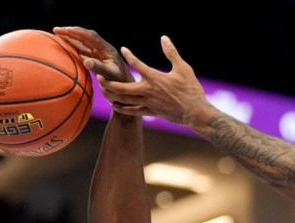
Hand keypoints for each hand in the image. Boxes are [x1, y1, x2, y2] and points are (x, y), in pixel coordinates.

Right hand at [53, 26, 133, 83]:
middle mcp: (104, 50)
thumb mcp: (110, 76)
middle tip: (56, 30)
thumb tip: (86, 61)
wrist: (128, 92)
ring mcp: (101, 55)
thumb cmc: (120, 85)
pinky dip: (75, 47)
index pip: (91, 36)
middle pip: (86, 37)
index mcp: (107, 50)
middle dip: (71, 32)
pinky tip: (68, 47)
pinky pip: (84, 51)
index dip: (77, 32)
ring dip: (71, 38)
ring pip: (84, 43)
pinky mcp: (98, 61)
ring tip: (58, 35)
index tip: (64, 30)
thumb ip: (99, 68)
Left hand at [83, 35, 215, 127]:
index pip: (137, 64)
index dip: (129, 55)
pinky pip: (132, 111)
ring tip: (103, 89)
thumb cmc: (191, 89)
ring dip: (112, 95)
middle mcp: (148, 90)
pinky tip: (115, 105)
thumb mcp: (183, 68)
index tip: (124, 49)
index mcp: (154, 77)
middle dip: (108, 82)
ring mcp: (148, 103)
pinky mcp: (151, 112)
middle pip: (122, 87)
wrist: (195, 113)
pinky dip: (122, 108)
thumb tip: (164, 38)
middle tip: (99, 76)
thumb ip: (171, 53)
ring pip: (124, 100)